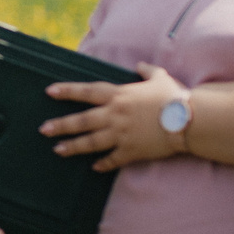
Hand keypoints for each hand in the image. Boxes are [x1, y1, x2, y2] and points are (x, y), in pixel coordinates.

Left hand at [42, 65, 190, 171]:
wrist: (189, 120)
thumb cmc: (175, 97)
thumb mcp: (160, 78)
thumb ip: (147, 70)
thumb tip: (140, 65)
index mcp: (118, 95)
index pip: (86, 92)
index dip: (67, 91)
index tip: (49, 92)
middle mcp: (115, 114)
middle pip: (81, 120)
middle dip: (60, 125)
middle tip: (43, 129)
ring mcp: (121, 134)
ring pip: (91, 142)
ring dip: (73, 146)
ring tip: (57, 150)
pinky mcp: (132, 150)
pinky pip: (113, 159)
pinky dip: (104, 164)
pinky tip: (95, 167)